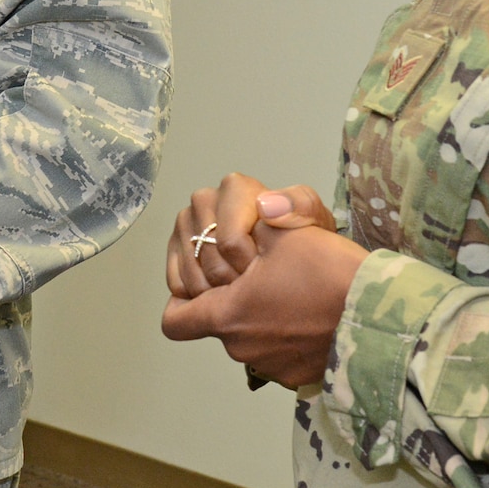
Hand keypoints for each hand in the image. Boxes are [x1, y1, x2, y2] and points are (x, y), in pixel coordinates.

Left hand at [161, 214, 367, 388]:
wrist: (382, 322)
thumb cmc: (328, 275)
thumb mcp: (287, 234)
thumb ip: (256, 222)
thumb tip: (257, 207)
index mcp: (227, 315)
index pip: (174, 320)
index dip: (180, 299)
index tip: (200, 282)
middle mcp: (241, 348)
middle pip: (220, 322)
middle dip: (233, 297)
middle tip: (261, 272)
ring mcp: (270, 368)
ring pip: (251, 336)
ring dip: (263, 314)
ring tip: (293, 288)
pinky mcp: (298, 378)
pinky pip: (280, 352)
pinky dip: (288, 333)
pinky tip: (311, 311)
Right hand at [166, 174, 334, 299]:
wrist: (289, 252)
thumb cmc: (301, 236)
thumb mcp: (313, 218)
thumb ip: (299, 206)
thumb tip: (267, 206)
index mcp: (235, 188)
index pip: (229, 242)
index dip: (248, 267)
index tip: (266, 270)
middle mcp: (205, 200)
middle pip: (208, 259)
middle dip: (232, 284)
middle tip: (255, 286)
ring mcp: (186, 224)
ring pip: (191, 274)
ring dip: (215, 295)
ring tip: (240, 292)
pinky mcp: (175, 249)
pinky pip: (176, 284)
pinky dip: (197, 299)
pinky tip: (220, 296)